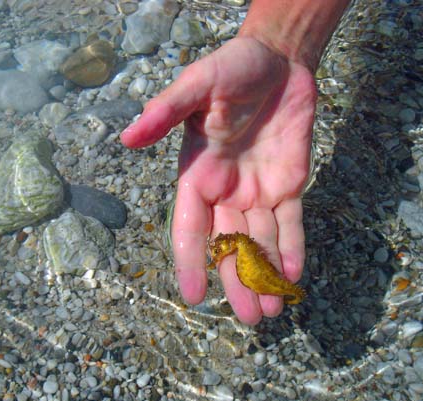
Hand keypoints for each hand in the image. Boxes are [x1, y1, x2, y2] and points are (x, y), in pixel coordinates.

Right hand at [121, 37, 315, 323]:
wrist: (279, 59)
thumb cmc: (232, 67)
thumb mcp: (197, 84)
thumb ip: (166, 111)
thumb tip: (128, 137)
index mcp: (197, 175)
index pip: (189, 228)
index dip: (190, 261)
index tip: (195, 296)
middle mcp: (225, 191)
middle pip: (230, 246)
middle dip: (239, 282)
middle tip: (250, 319)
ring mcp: (258, 192)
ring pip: (261, 243)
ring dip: (266, 277)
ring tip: (272, 312)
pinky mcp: (289, 185)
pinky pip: (291, 224)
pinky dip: (292, 250)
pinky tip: (293, 277)